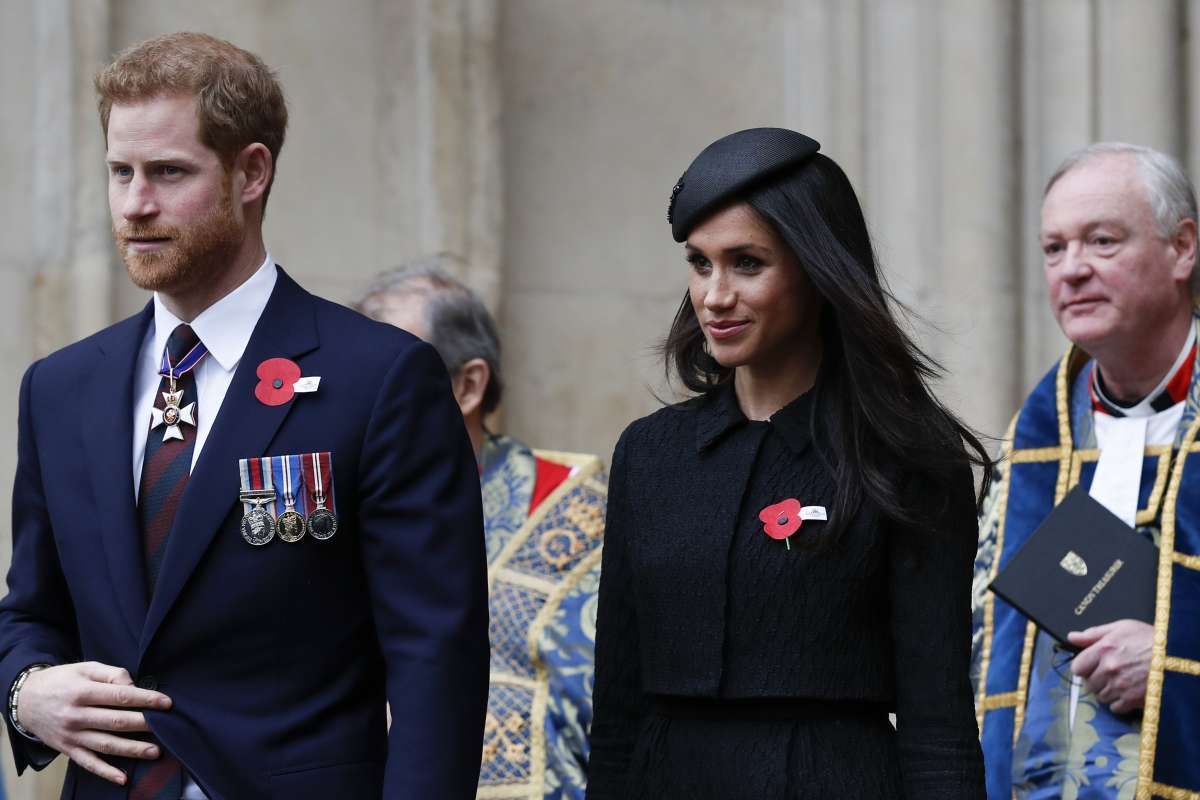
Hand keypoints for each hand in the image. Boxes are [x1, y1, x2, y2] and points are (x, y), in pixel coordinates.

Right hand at [16, 661, 171, 784]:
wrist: (26, 700)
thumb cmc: (63, 681)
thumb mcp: (85, 668)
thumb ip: (111, 674)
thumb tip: (133, 686)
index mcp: (82, 692)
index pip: (120, 696)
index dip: (146, 700)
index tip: (166, 703)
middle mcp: (77, 716)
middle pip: (116, 722)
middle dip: (144, 724)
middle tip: (166, 726)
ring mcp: (72, 735)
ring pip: (106, 745)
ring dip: (132, 749)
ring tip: (155, 751)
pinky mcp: (68, 749)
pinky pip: (88, 763)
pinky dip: (105, 772)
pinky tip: (122, 778)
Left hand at [1068, 620, 1152, 713]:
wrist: (1176, 656)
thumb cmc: (1150, 639)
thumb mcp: (1121, 627)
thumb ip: (1094, 633)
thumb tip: (1072, 637)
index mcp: (1103, 650)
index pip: (1077, 668)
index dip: (1083, 668)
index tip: (1090, 667)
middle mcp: (1109, 669)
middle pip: (1089, 684)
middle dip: (1095, 680)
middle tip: (1108, 675)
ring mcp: (1120, 686)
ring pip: (1101, 696)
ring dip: (1107, 692)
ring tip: (1119, 683)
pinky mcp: (1133, 700)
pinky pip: (1115, 708)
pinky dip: (1119, 703)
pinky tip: (1127, 693)